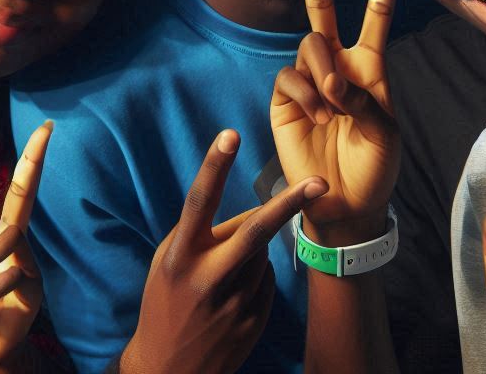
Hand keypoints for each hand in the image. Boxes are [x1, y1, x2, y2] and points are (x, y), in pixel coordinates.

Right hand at [123, 129, 326, 373]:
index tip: (231, 134)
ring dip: (250, 252)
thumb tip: (247, 212)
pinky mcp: (253, 320)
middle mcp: (207, 277)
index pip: (199, 202)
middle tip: (320, 181)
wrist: (166, 373)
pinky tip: (230, 299)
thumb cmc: (165, 303)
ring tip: (222, 277)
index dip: (214, 166)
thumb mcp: (167, 264)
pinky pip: (266, 279)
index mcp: (180, 256)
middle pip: (255, 230)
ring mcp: (234, 302)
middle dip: (289, 203)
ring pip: (261, 253)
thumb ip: (200, 234)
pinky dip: (254, 277)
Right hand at [271, 0, 400, 237]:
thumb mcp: (386, 132)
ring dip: (323, 73)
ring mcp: (307, 79)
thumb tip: (333, 80)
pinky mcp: (284, 99)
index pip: (377, 11)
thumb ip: (365, 99)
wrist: (346, 206)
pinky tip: (317, 117)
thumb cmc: (375, 167)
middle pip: (322, 4)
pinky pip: (288, 77)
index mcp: (369, 65)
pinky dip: (305, 94)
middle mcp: (336, 64)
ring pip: (309, 44)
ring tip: (334, 110)